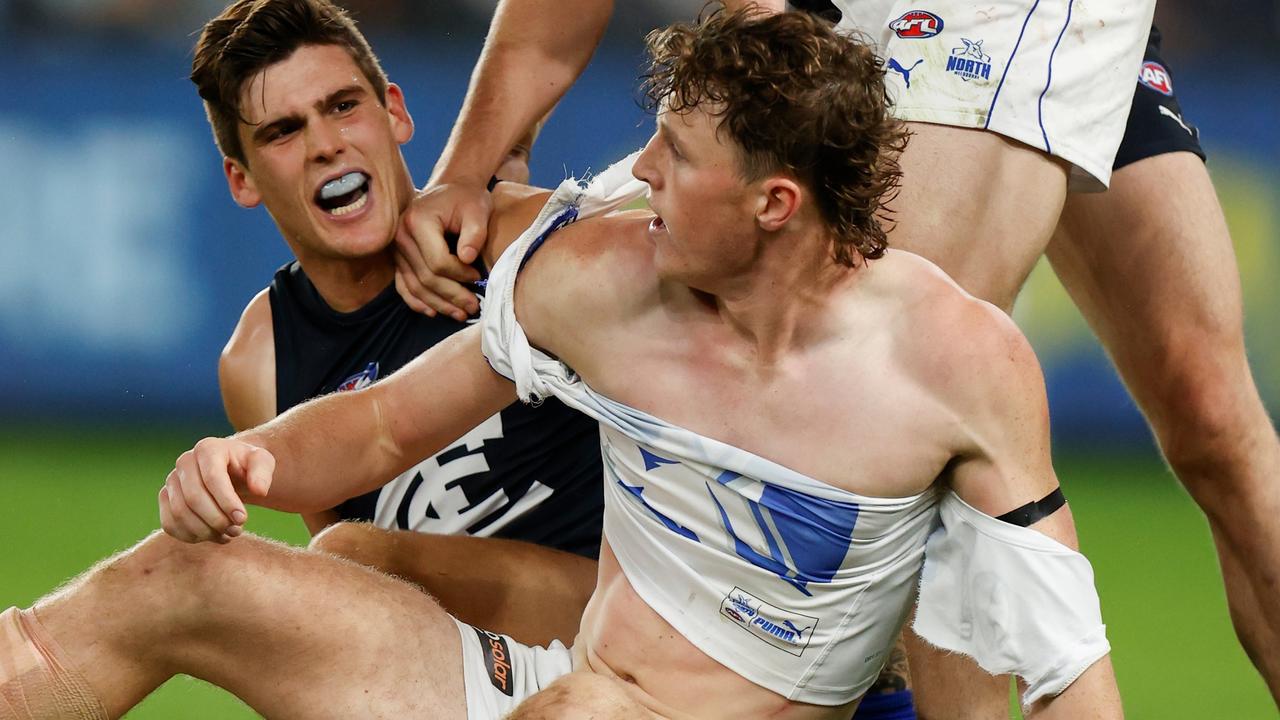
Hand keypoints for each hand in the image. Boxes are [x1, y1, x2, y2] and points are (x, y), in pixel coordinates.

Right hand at [158, 437, 273, 543]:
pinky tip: (212, 536)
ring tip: (228, 534)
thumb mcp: (262, 462)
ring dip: (205, 531)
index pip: (212, 478)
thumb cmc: (247, 466)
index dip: (226, 502)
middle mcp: (184, 461)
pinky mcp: (165, 498)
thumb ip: (263, 473)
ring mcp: (171, 480)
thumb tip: (259, 491)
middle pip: (193, 498)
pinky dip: (190, 536)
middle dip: (216, 520)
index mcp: (208, 448)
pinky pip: (169, 524)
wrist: (231, 470)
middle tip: (237, 530)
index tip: (242, 519)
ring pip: (179, 513)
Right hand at [394, 182, 493, 320]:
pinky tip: (433, 312)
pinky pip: (403, 285)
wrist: (450, 189)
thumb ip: (475, 232)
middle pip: (426, 277)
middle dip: (452, 295)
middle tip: (474, 306)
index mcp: (417, 221)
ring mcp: (396, 249)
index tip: (479, 276)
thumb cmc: (466, 199)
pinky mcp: (397, 258)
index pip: (437, 261)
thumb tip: (467, 259)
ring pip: (415, 286)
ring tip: (460, 313)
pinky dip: (417, 302)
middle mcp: (400, 236)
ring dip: (438, 304)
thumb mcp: (477, 209)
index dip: (460, 275)